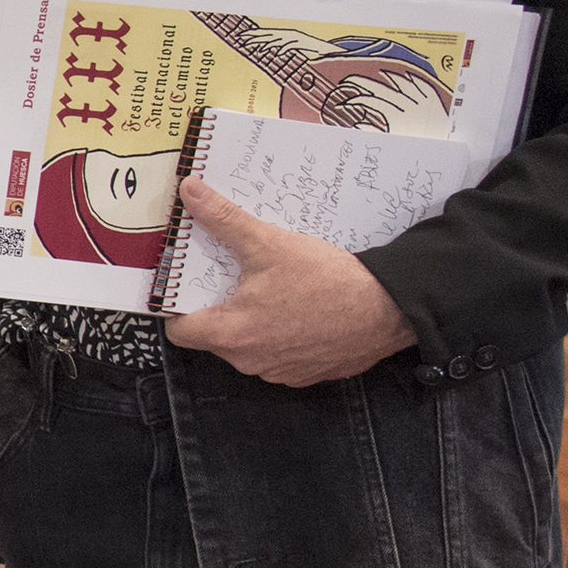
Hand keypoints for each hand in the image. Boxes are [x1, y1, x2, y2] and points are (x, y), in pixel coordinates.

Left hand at [164, 174, 413, 385]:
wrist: (390, 310)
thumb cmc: (330, 283)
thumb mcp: (270, 244)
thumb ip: (225, 219)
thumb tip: (191, 192)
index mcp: (232, 335)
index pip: (180, 332)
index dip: (178, 307)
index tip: (186, 286)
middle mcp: (251, 361)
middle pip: (214, 336)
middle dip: (219, 307)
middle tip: (231, 277)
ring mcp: (280, 372)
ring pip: (248, 346)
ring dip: (252, 322)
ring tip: (268, 289)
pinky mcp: (307, 374)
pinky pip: (279, 355)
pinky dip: (281, 334)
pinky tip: (296, 308)